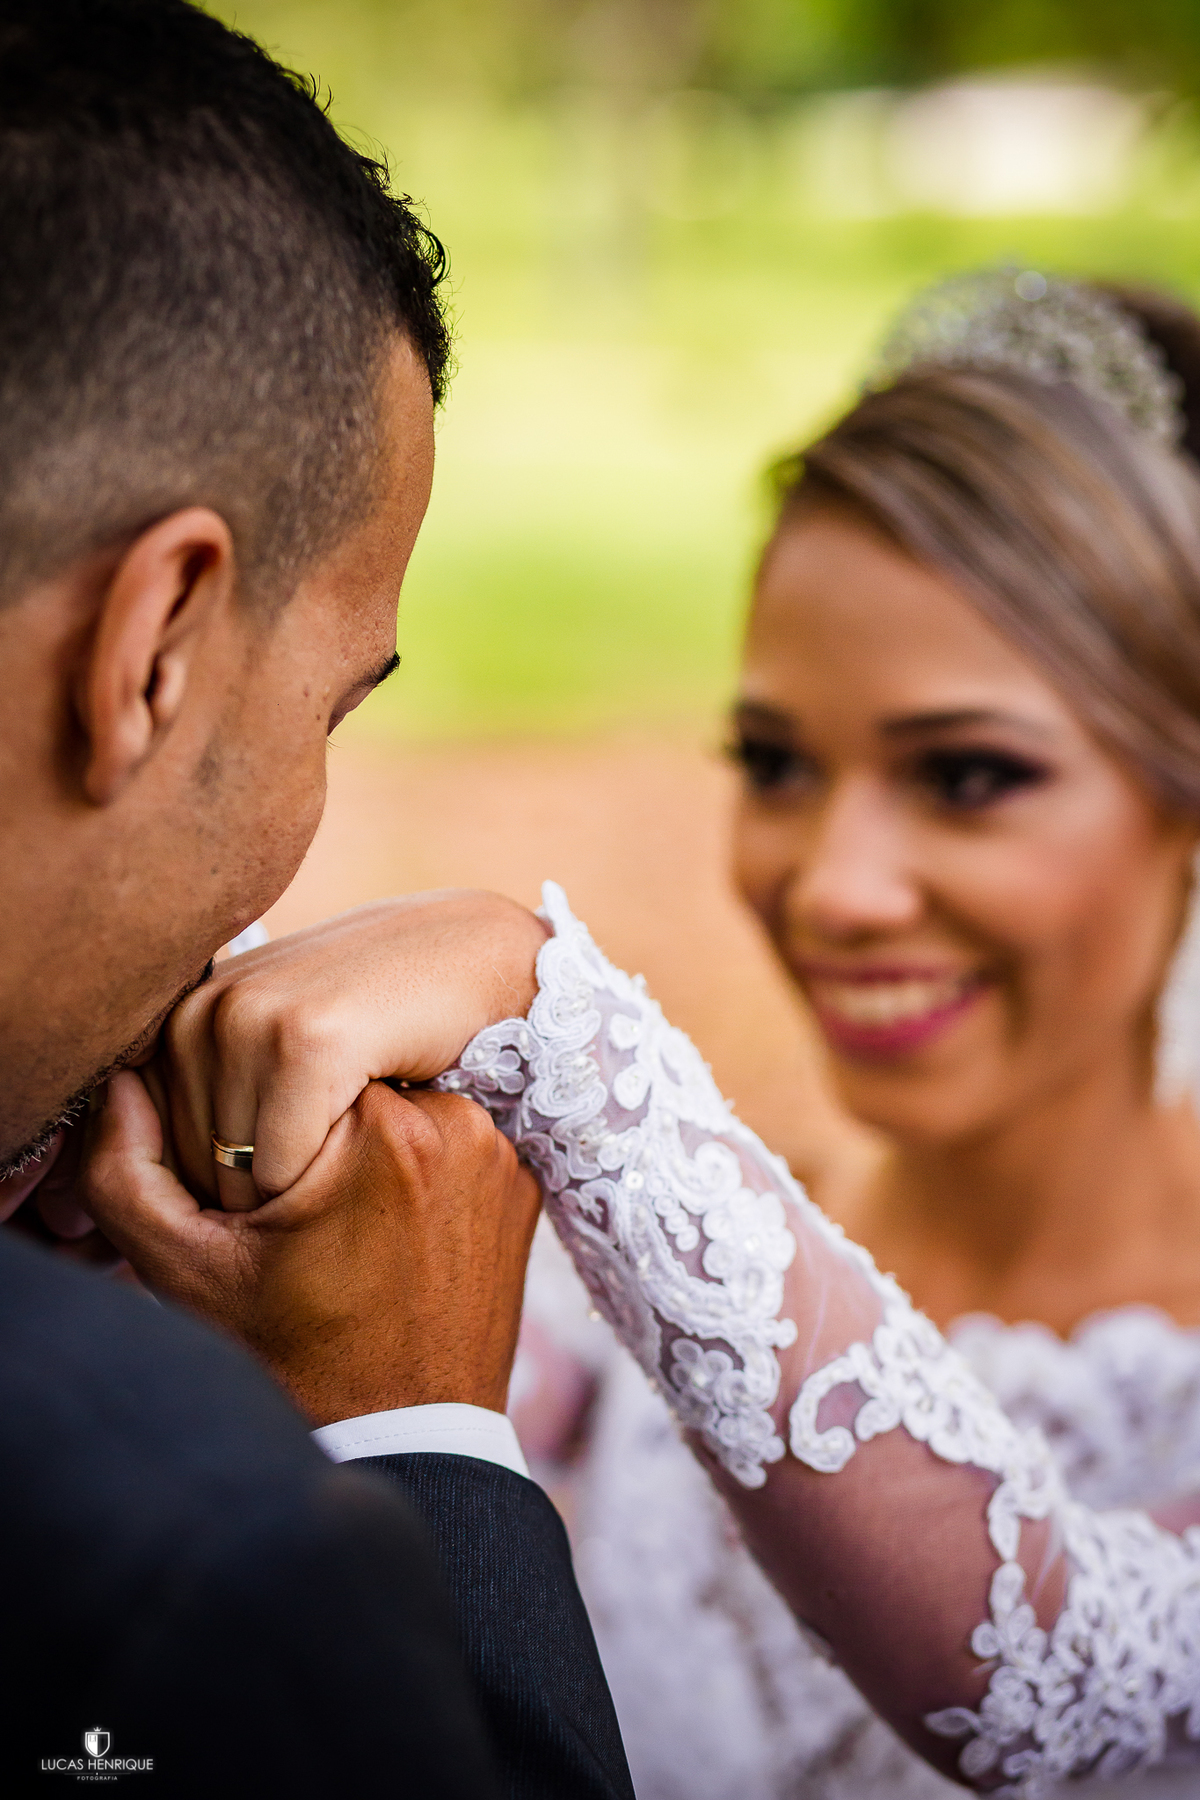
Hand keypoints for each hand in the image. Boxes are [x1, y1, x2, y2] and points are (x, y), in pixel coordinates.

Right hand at [82, 1069, 540, 1421]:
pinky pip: (448, 1141)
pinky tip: (389, 1230)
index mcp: (377, 1129)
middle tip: (289, 1210)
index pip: (285, 1063)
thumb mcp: (184, 1270)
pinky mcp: (522, 1180)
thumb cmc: (291, 1358)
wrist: (405, 1439)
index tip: (249, 1193)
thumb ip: (129, 1168)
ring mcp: (499, 1151)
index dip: (246, 1125)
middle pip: (346, 1079)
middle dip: (305, 1128)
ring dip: (361, 1142)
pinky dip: (414, 1168)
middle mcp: (456, 1123)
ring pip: (399, 1103)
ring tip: (341, 1224)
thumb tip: (123, 1078)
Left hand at [160, 889, 546, 1210]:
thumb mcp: (281, 1046)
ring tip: (350, 1145)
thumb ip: (220, 1093)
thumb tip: (165, 1188)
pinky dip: (328, 1179)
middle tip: (333, 1158)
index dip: (225, 1188)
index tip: (297, 1157)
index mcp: (181, 1019)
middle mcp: (199, 1014)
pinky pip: (284, 1167)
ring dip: (297, 1194)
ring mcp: (248, 1021)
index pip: (157, 1158)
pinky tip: (369, 1132)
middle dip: (257, 1199)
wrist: (472, 954)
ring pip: (236, 1180)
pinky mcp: (305, 1041)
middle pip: (196, 1174)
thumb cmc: (384, 1015)